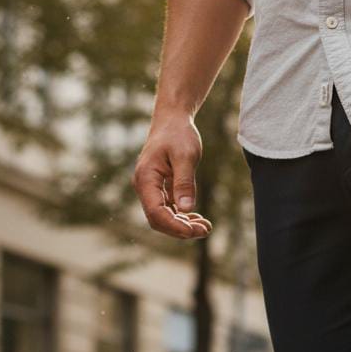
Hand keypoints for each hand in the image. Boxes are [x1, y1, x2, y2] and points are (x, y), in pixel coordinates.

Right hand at [133, 111, 212, 239]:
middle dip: (181, 229)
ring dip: (183, 225)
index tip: (194, 231)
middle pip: (158, 220)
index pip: (156, 213)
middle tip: (205, 230)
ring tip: (206, 227)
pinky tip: (199, 219)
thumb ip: (185, 182)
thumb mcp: (186, 156)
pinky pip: (169, 210)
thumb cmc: (178, 134)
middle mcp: (144, 187)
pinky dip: (183, 217)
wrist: (173, 120)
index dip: (174, 226)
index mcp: (145, 179)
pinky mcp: (160, 190)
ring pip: (164, 217)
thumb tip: (185, 209)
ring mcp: (151, 190)